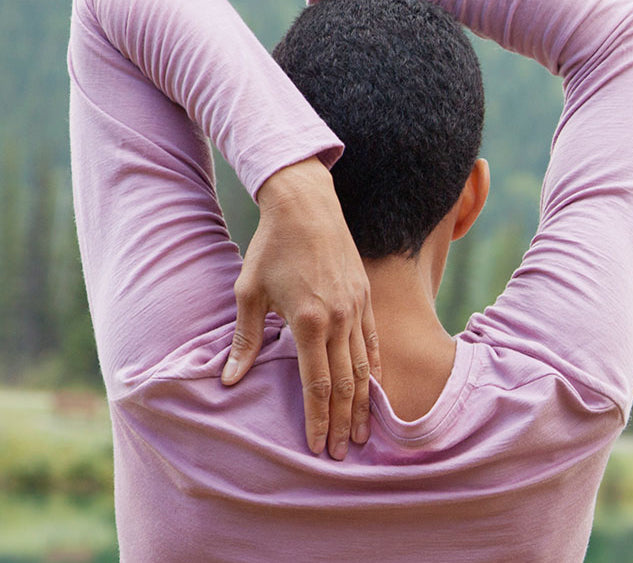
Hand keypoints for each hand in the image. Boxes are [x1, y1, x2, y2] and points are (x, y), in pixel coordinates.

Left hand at [226, 157, 380, 459]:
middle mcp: (338, 319)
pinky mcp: (365, 298)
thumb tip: (230, 380)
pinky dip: (374, 371)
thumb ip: (244, 340)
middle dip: (343, 422)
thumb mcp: (248, 292)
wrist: (306, 206)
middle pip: (345, 384)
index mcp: (308, 322)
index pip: (317, 385)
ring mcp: (357, 309)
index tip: (316, 446)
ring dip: (363, 404)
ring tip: (362, 433)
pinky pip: (373, 344)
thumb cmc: (271, 248)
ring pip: (364, 368)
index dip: (318, 420)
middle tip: (340, 453)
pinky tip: (373, 391)